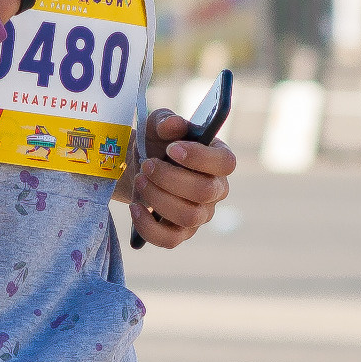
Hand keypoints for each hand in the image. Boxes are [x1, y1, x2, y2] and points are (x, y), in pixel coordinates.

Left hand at [129, 108, 234, 248]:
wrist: (138, 166)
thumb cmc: (156, 143)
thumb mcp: (158, 125)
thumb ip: (166, 121)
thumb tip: (174, 125)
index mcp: (218, 160)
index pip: (225, 163)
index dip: (199, 157)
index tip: (171, 149)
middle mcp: (216, 190)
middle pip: (205, 192)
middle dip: (170, 178)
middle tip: (146, 165)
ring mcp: (201, 215)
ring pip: (189, 217)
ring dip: (158, 199)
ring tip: (140, 181)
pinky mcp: (181, 233)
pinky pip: (170, 240)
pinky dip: (148, 226)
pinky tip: (135, 208)